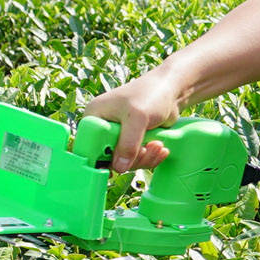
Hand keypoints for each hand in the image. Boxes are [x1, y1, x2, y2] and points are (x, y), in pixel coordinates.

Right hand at [75, 70, 189, 171]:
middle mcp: (103, 128)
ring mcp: (118, 136)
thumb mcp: (138, 118)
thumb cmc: (151, 94)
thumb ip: (128, 143)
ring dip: (144, 159)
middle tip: (146, 149)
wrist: (171, 91)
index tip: (119, 163)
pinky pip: (136, 160)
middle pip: (107, 158)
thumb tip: (119, 168)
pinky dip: (150, 158)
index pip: (87, 146)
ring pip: (124, 162)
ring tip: (159, 145)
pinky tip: (161, 148)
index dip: (100, 158)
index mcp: (94, 116)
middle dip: (131, 159)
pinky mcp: (131, 142)